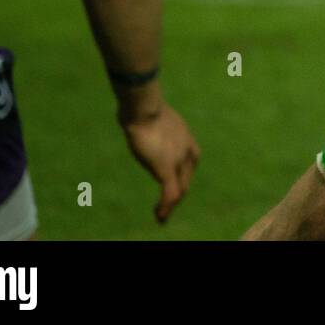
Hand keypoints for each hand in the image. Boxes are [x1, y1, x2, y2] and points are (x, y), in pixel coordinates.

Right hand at [119, 99, 200, 222]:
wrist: (144, 108)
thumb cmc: (143, 107)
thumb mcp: (154, 117)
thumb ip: (152, 125)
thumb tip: (135, 117)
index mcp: (186, 139)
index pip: (189, 164)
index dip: (182, 177)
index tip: (172, 185)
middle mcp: (187, 152)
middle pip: (186, 179)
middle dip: (178, 193)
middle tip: (167, 206)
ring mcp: (179, 161)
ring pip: (180, 189)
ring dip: (170, 205)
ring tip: (161, 215)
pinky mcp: (167, 169)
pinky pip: (170, 194)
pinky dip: (166, 208)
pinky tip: (159, 216)